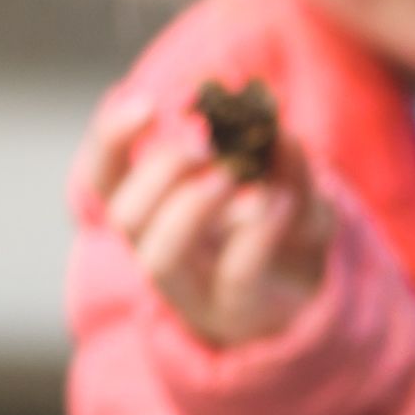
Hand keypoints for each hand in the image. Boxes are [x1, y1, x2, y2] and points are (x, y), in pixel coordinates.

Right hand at [79, 78, 336, 352]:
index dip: (112, 138)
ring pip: (160, 257)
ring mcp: (195, 288)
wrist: (311, 294)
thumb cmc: (281, 225)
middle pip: (125, 215)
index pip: (103, 176)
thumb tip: (282, 135)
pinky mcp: (239, 309)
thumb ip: (280, 157)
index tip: (149, 104)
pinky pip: (234, 276)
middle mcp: (160, 250)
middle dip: (160, 172)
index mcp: (153, 210)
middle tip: (205, 143)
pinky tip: (282, 200)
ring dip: (191, 207)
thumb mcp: (283, 181)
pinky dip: (257, 233)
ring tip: (233, 175)